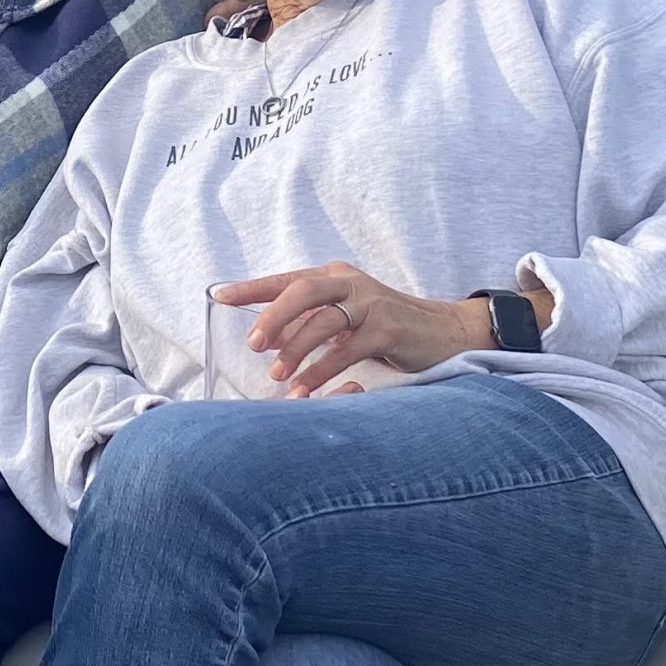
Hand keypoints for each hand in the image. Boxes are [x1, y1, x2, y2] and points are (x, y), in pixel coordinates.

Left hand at [212, 262, 500, 397]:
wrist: (445, 332)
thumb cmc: (387, 327)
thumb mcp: (346, 319)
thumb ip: (310, 323)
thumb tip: (267, 339)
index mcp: (335, 276)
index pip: (286, 278)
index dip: (252, 287)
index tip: (220, 296)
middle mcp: (350, 283)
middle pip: (301, 290)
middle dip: (272, 315)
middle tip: (253, 344)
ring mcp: (370, 304)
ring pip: (323, 320)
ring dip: (295, 349)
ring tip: (276, 376)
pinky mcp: (387, 328)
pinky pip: (347, 349)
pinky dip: (322, 370)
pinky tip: (306, 389)